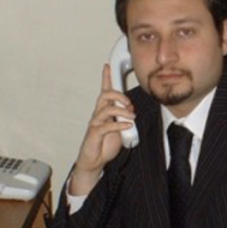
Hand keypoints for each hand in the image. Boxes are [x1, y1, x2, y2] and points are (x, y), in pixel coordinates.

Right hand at [69, 64, 135, 195]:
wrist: (95, 161)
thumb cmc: (105, 144)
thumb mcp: (119, 129)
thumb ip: (124, 118)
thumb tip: (132, 110)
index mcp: (104, 111)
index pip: (104, 91)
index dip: (105, 78)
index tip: (107, 66)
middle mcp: (98, 114)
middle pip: (105, 95)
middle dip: (118, 95)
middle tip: (129, 103)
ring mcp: (95, 123)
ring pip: (106, 109)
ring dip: (121, 111)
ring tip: (132, 118)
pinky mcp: (95, 133)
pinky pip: (106, 125)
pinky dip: (119, 124)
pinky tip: (128, 126)